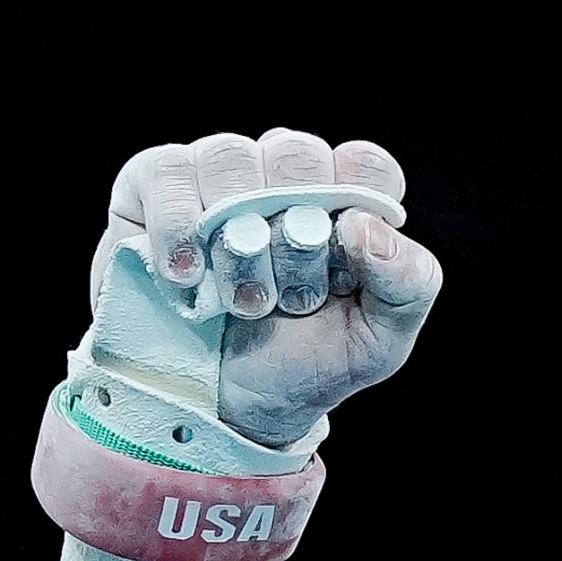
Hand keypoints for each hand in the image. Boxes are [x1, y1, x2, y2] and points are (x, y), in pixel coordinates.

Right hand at [91, 129, 441, 447]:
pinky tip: (186, 275)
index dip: (358, 200)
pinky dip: (178, 225)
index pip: (366, 164)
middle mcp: (284, 178)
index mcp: (345, 205)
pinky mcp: (154, 185)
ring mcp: (219, 177)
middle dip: (295, 235)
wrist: (224, 403)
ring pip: (231, 158)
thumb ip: (407, 282)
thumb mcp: (377, 341)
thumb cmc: (305, 362)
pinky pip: (168, 170)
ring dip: (237, 240)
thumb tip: (367, 226)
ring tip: (241, 302)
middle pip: (298, 156)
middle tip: (290, 298)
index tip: (344, 253)